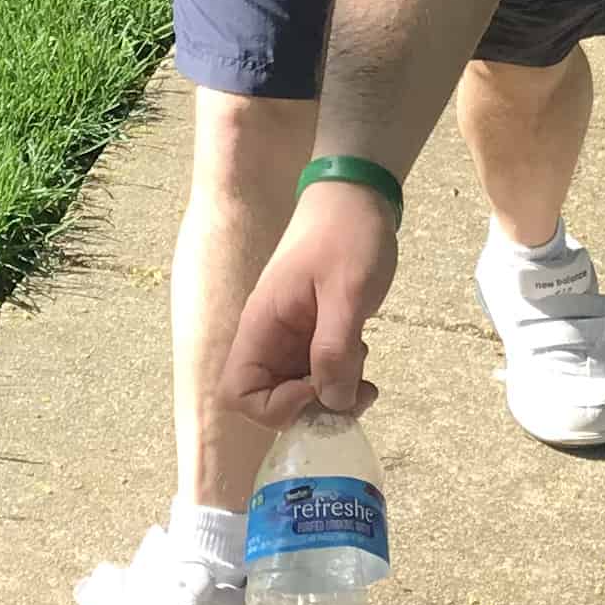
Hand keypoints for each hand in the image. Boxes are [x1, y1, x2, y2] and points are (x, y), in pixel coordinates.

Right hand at [221, 181, 399, 428]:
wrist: (357, 196)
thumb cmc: (346, 235)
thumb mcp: (346, 293)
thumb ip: (335, 350)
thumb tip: (330, 403)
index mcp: (262, 324)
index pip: (238, 392)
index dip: (274, 407)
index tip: (316, 392)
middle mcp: (270, 337)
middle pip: (269, 399)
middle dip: (310, 409)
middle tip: (353, 394)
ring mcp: (292, 337)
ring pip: (298, 390)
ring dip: (331, 397)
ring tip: (366, 378)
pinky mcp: (315, 334)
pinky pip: (319, 372)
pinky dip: (342, 379)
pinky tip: (364, 360)